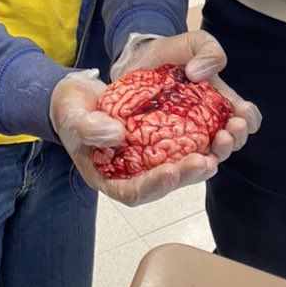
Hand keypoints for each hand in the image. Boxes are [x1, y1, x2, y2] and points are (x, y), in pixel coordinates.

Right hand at [50, 69, 221, 206]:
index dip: (154, 185)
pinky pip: (176, 147)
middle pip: (161, 184)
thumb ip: (89, 127)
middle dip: (185, 175)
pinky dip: (194, 141)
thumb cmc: (69, 109)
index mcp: (106, 177)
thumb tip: (117, 134)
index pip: (133, 192)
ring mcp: (142, 159)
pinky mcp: (153, 142)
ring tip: (217, 149)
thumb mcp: (71, 115)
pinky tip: (211, 132)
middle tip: (206, 161)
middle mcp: (128, 173)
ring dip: (197, 162)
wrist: (75, 94)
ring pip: (174, 168)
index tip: (171, 171)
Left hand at [111, 30, 261, 154]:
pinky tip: (183, 163)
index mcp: (224, 102)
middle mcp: (210, 123)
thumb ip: (209, 52)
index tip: (241, 116)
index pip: (247, 118)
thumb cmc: (173, 52)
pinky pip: (178, 160)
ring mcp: (188, 136)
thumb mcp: (195, 43)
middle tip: (227, 134)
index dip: (249, 121)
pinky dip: (184, 165)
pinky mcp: (166, 144)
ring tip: (211, 151)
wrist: (138, 58)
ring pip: (209, 156)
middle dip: (234, 140)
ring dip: (215, 156)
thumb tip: (200, 74)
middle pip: (231, 142)